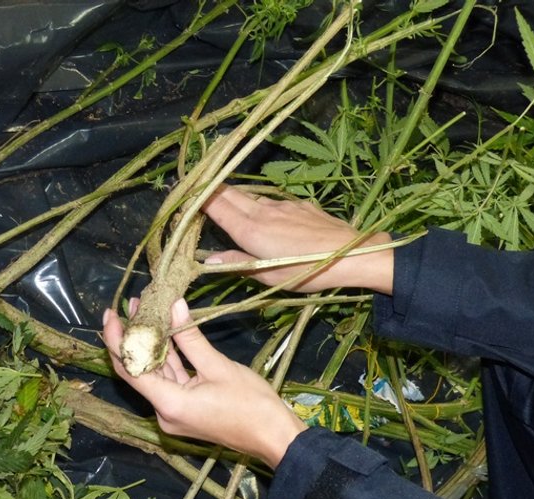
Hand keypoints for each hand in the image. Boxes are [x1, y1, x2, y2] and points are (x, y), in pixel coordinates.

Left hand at [102, 298, 306, 468]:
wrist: (274, 437)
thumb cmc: (252, 404)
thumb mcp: (219, 366)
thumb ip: (190, 338)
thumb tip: (173, 307)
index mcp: (169, 404)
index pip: (130, 369)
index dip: (117, 341)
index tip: (112, 315)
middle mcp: (164, 411)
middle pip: (137, 372)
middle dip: (131, 339)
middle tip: (129, 307)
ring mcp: (174, 412)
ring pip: (154, 374)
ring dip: (150, 345)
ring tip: (145, 311)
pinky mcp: (184, 409)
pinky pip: (170, 380)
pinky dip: (167, 358)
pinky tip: (164, 332)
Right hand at [202, 185, 393, 293]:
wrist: (352, 254)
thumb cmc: (307, 270)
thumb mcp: (268, 276)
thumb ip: (237, 263)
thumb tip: (207, 260)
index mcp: (249, 229)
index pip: (214, 204)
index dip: (195, 196)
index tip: (181, 193)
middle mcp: (261, 211)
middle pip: (228, 192)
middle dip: (209, 188)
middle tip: (193, 190)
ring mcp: (281, 205)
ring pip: (248, 195)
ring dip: (231, 196)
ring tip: (221, 201)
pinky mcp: (298, 204)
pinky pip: (269, 201)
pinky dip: (256, 204)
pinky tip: (262, 215)